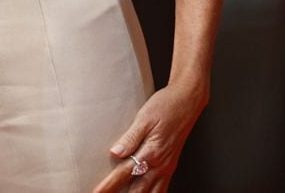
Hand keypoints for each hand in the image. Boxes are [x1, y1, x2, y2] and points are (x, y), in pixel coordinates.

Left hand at [92, 83, 207, 192]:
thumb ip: (130, 137)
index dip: (109, 185)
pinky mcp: (170, 166)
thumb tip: (115, 152)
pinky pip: (162, 189)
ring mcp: (166, 167)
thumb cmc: (166, 106)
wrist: (187, 101)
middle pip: (137, 190)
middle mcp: (160, 164)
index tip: (97, 192)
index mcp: (151, 152)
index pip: (124, 173)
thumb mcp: (144, 118)